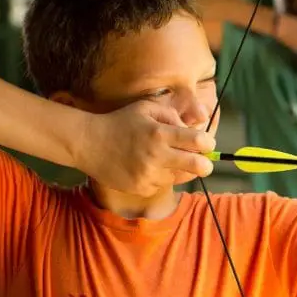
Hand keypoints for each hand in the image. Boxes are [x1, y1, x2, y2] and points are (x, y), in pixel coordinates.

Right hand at [75, 101, 217, 195]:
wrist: (88, 143)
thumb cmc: (120, 122)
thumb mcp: (146, 108)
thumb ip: (173, 115)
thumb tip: (194, 128)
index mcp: (160, 133)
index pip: (199, 141)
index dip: (208, 143)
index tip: (206, 143)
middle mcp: (156, 156)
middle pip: (199, 166)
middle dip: (206, 164)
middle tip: (203, 162)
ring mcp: (149, 175)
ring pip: (180, 177)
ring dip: (178, 169)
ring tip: (164, 159)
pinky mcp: (141, 188)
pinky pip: (162, 184)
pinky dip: (160, 177)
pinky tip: (146, 167)